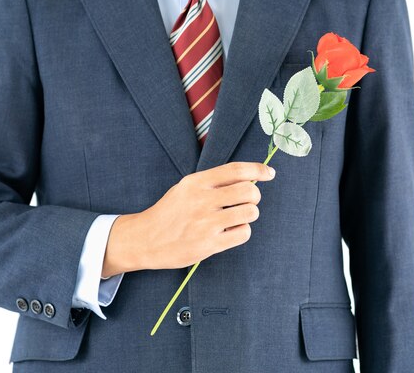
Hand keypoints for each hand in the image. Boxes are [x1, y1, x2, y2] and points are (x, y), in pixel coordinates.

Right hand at [102, 162, 274, 276]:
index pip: (236, 170)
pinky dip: (242, 231)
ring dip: (249, 214)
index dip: (258, 169)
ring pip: (250, 212)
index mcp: (196, 182)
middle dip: (254, 196)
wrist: (145, 239)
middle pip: (249, 190)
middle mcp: (202, 200)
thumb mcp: (185, 188)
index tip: (269, 173)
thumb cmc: (170, 212)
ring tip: (236, 217)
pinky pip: (243, 232)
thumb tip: (249, 176)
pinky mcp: (208, 244)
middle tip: (246, 201)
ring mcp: (206, 223)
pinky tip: (230, 231)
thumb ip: (213, 182)